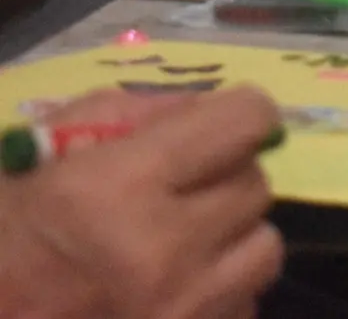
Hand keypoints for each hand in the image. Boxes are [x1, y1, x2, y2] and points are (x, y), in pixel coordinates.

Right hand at [0, 87, 284, 318]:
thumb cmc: (1, 240)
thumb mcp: (42, 154)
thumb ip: (129, 115)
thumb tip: (205, 107)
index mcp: (116, 188)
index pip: (245, 121)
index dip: (239, 113)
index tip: (220, 124)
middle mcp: (160, 252)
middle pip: (255, 185)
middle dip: (223, 178)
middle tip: (178, 190)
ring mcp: (181, 311)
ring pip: (264, 246)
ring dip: (233, 237)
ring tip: (180, 242)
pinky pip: (244, 302)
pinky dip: (219, 290)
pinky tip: (171, 288)